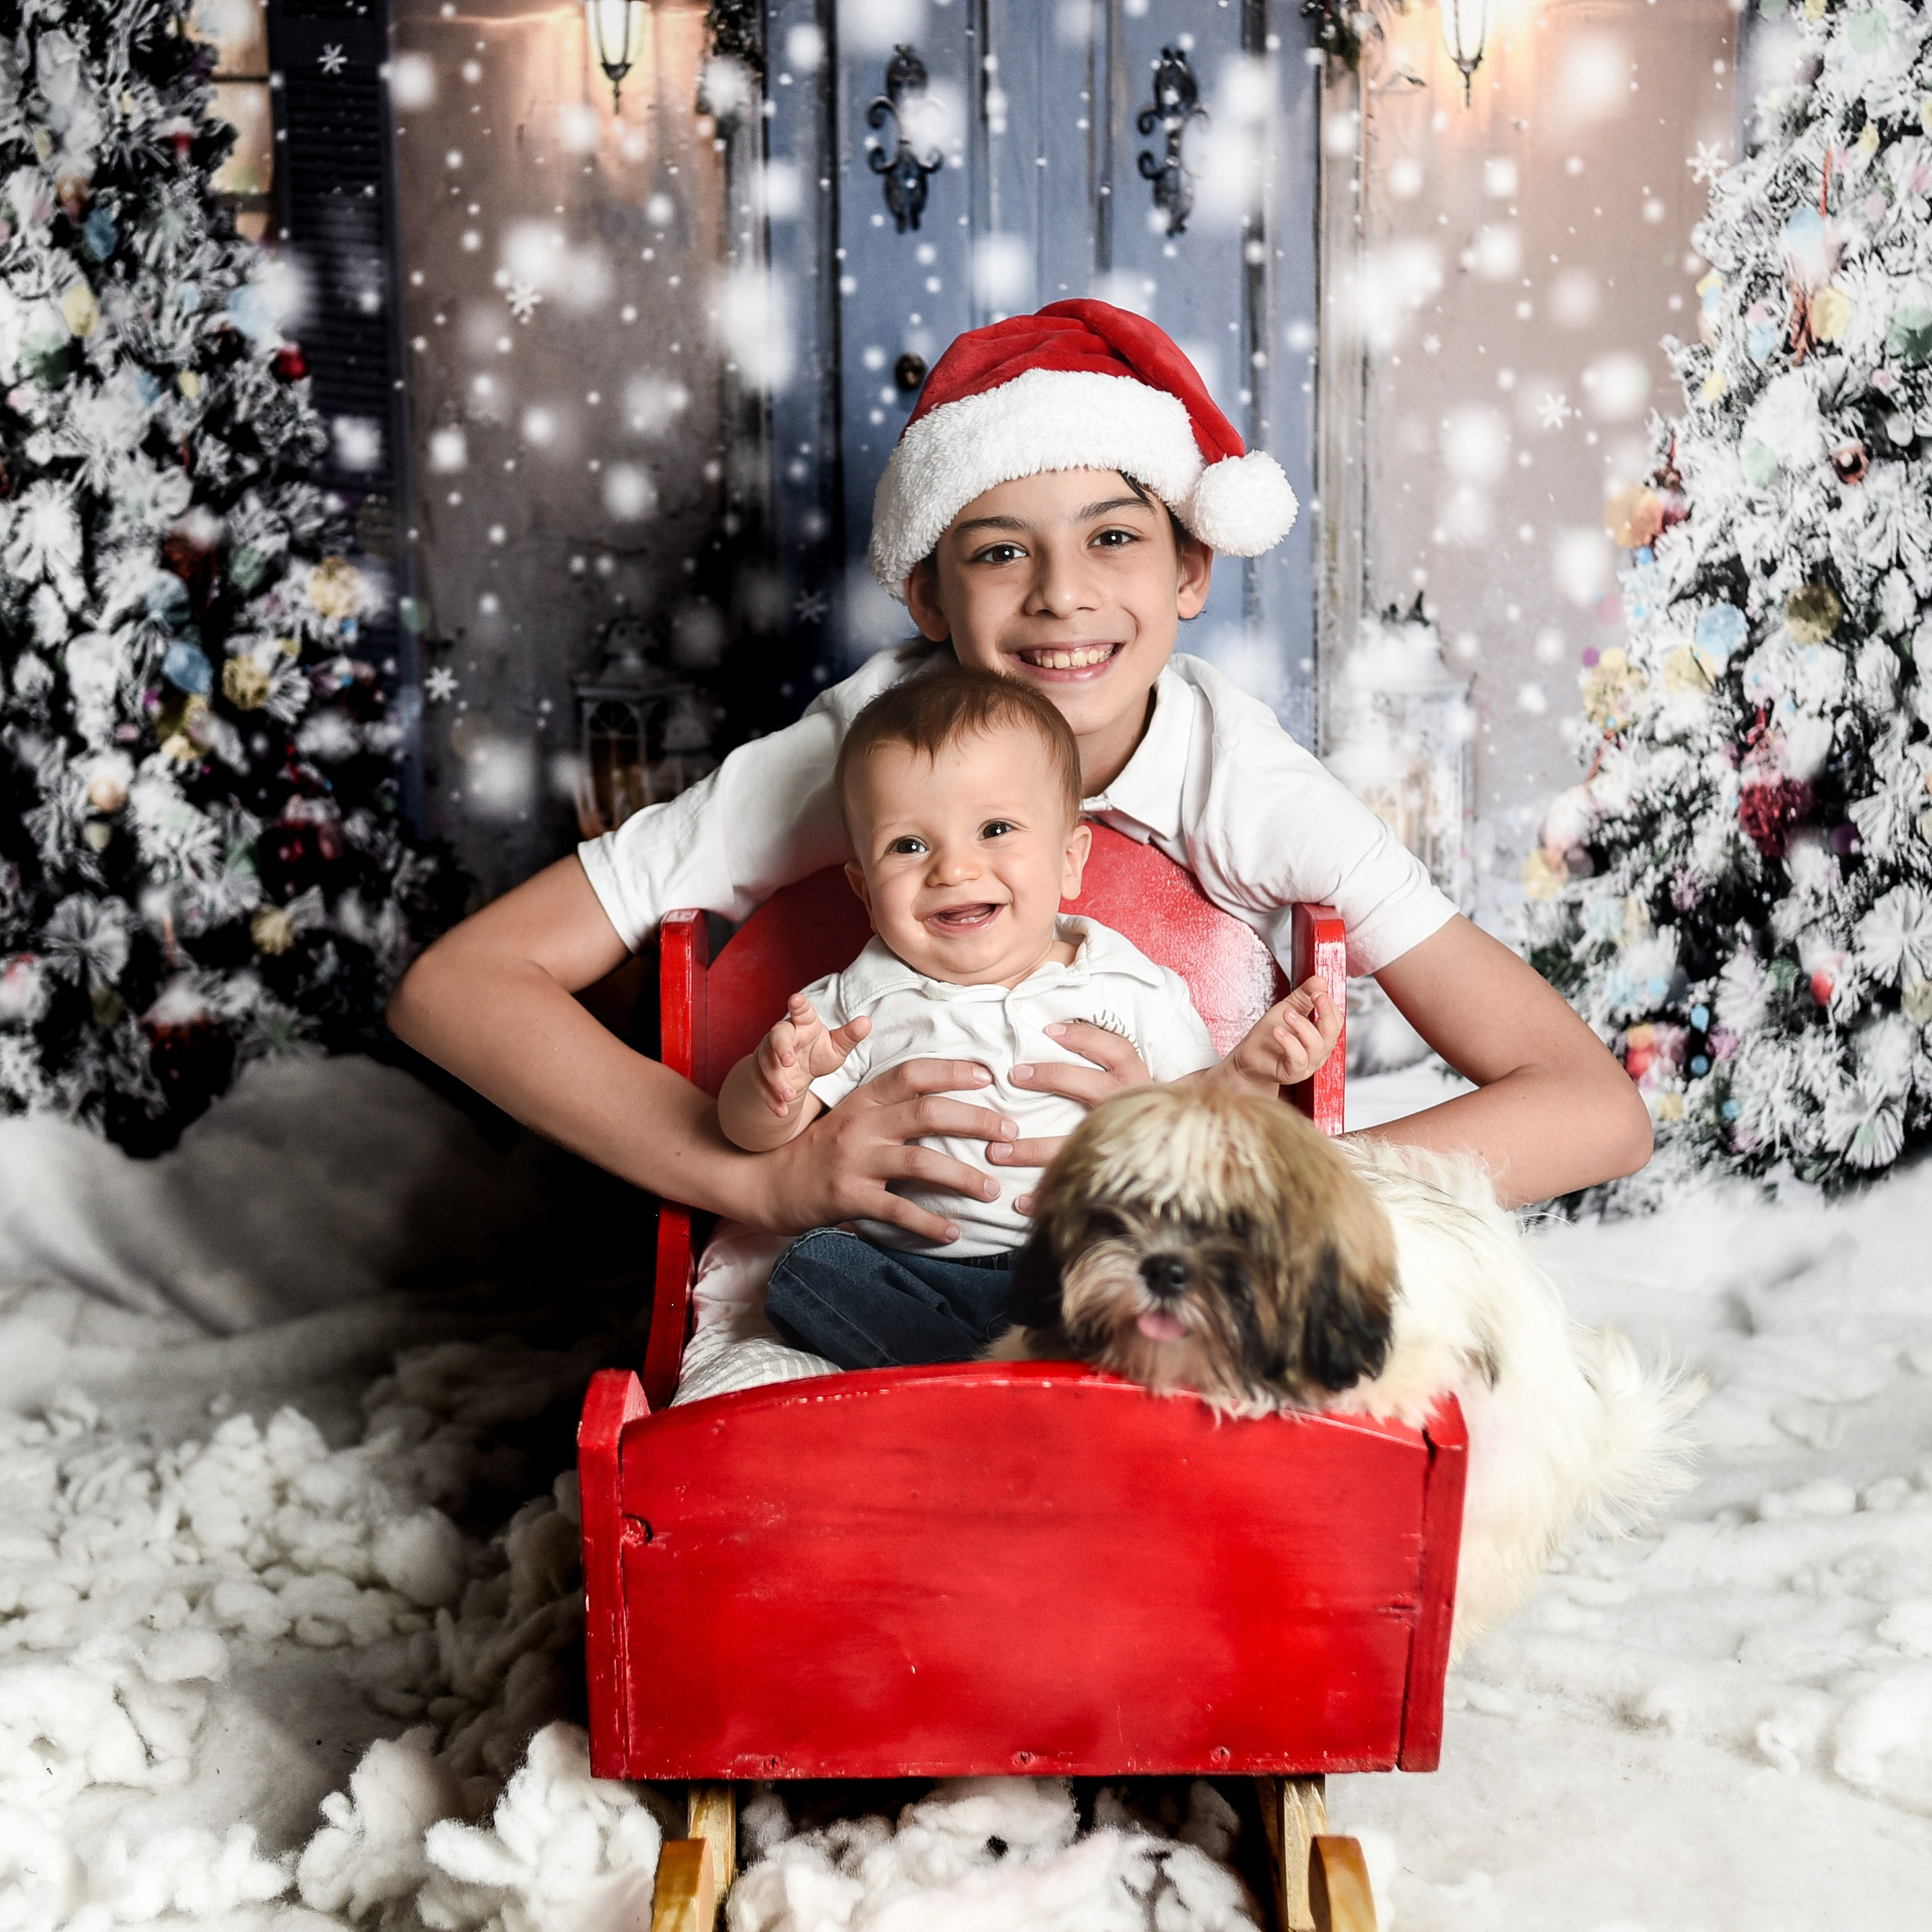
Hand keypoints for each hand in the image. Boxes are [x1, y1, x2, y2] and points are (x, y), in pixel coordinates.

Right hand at [751, 1057, 1018, 1243]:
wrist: (765, 1181)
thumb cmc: (818, 1148)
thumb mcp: (850, 1114)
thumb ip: (889, 1105)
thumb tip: (945, 1099)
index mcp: (864, 1099)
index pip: (913, 1073)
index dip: (952, 1070)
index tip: (990, 1075)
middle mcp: (861, 1124)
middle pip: (928, 1112)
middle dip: (977, 1120)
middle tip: (1011, 1134)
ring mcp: (854, 1160)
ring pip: (920, 1161)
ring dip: (964, 1176)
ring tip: (993, 1189)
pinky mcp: (847, 1197)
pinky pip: (897, 1210)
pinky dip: (929, 1223)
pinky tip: (954, 1232)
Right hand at [755, 994, 870, 1115]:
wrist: (797, 1073)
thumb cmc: (818, 1052)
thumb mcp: (837, 1046)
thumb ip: (850, 1036)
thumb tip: (866, 1022)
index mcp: (804, 1023)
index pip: (802, 1011)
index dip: (799, 1005)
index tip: (796, 998)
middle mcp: (782, 1034)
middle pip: (777, 1036)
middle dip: (780, 1048)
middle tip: (788, 1061)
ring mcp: (767, 1053)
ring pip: (766, 1063)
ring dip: (776, 1080)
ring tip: (788, 1096)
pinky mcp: (759, 1072)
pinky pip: (761, 1084)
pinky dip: (770, 1098)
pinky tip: (781, 1111)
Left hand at [990, 1019, 1152, 1211]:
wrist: (1182, 1153)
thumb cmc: (1142, 1112)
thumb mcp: (1132, 1084)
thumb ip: (1105, 1067)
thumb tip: (1058, 1037)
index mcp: (1137, 1081)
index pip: (1116, 1050)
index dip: (1084, 1038)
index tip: (1049, 1031)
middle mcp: (1131, 1109)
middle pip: (1092, 1086)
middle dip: (1051, 1078)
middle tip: (1014, 1076)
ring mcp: (1122, 1143)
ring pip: (1075, 1142)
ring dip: (1032, 1148)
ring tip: (997, 1151)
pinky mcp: (1112, 1174)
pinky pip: (1077, 1185)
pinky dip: (1046, 1195)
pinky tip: (1020, 1202)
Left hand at [1228, 976, 1341, 1088]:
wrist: (1250, 1056)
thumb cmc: (1270, 1033)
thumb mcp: (1288, 1007)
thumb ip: (1304, 995)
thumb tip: (1320, 980)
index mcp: (1321, 1035)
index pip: (1336, 1020)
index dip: (1330, 1005)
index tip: (1318, 990)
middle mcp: (1319, 1051)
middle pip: (1332, 1032)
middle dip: (1326, 1012)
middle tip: (1315, 996)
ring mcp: (1307, 1064)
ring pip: (1316, 1045)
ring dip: (1303, 1025)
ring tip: (1287, 1013)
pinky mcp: (1292, 1073)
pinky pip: (1298, 1058)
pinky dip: (1289, 1042)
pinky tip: (1278, 1031)